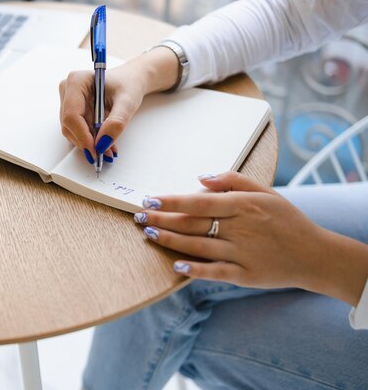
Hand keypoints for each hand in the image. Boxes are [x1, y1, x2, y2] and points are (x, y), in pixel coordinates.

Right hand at [59, 47, 178, 163]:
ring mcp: (67, 101)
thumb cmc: (128, 85)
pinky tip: (104, 142)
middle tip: (107, 154)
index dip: (82, 136)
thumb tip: (102, 144)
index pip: (71, 115)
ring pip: (72, 131)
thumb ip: (116, 122)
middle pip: (69, 125)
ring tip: (109, 149)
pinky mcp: (71, 111)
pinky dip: (91, 140)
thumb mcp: (128, 102)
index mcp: (77, 81)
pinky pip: (77, 130)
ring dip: (89, 143)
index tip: (96, 150)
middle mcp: (67, 90)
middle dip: (88, 142)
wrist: (130, 81)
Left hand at [135, 172, 328, 290]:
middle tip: (138, 216)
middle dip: (162, 219)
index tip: (149, 199)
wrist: (314, 255)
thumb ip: (233, 180)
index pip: (198, 201)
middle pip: (192, 223)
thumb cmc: (286, 219)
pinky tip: (176, 265)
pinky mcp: (244, 275)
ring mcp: (241, 253)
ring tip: (148, 233)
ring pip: (198, 246)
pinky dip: (195, 270)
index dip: (171, 200)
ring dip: (170, 240)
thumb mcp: (265, 192)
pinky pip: (215, 272)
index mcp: (243, 205)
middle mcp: (240, 228)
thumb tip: (201, 176)